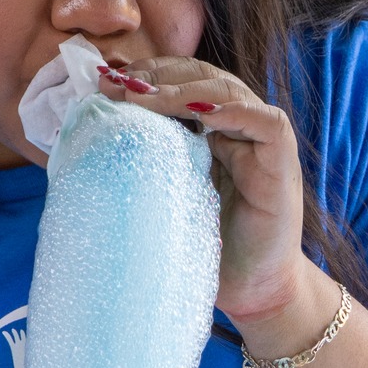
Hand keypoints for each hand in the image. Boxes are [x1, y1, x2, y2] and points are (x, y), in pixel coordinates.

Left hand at [97, 56, 308, 322]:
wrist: (251, 293)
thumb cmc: (205, 247)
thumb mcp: (162, 195)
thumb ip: (142, 162)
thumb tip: (86, 136)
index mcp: (207, 130)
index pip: (179, 81)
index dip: (145, 74)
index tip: (104, 79)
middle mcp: (235, 127)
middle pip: (201, 76)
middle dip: (158, 74)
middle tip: (118, 82)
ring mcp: (260, 143)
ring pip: (228, 91)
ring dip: (184, 90)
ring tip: (144, 97)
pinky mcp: (281, 164)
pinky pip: (266, 123)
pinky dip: (234, 112)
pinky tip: (201, 115)